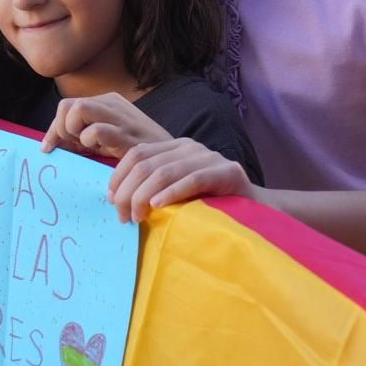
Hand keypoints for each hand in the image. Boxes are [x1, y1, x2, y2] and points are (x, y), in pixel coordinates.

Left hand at [39, 93, 169, 157]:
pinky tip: (100, 152)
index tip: (51, 148)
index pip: (67, 106)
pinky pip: (95, 130)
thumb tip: (49, 144)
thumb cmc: (135, 152)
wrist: (171, 161)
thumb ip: (81, 138)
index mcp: (107, 102)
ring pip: (77, 109)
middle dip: (62, 130)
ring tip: (88, 148)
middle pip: (68, 106)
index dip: (54, 128)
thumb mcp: (105, 140)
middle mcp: (112, 103)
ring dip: (74, 133)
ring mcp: (120, 117)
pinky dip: (89, 142)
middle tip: (75, 148)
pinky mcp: (127, 134)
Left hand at [106, 137, 252, 223]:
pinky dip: (172, 192)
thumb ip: (152, 186)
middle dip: (127, 191)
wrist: (254, 210)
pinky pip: (193, 179)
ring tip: (137, 217)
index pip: (136, 153)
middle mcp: (190, 147)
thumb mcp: (175, 189)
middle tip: (123, 217)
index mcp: (175, 147)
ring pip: (164, 171)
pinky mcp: (226, 172)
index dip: (118, 176)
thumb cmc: (209, 204)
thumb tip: (114, 197)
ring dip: (144, 196)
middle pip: (145, 163)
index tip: (110, 200)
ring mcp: (209, 158)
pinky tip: (158, 206)